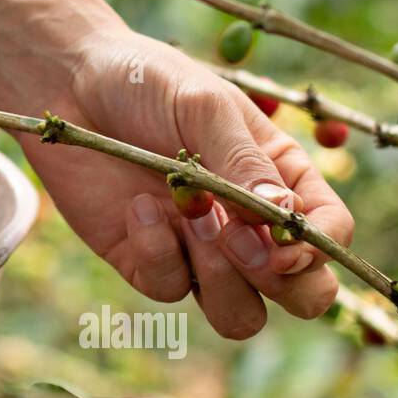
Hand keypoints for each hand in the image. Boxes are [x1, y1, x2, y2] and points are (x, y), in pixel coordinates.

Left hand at [23, 27, 353, 338]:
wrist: (69, 83)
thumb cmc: (147, 82)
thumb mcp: (204, 106)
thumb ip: (244, 162)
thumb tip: (285, 218)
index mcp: (279, 179)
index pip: (328, 235)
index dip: (315, 250)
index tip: (279, 240)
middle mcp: (246, 224)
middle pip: (301, 294)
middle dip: (281, 283)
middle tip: (236, 239)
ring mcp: (197, 249)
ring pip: (239, 315)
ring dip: (222, 281)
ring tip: (190, 216)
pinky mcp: (145, 260)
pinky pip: (168, 288)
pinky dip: (158, 254)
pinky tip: (136, 207)